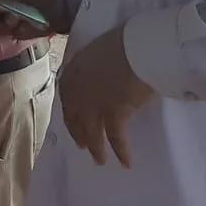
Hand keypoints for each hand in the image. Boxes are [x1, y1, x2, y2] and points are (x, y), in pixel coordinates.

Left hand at [57, 26, 156, 167]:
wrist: (138, 46)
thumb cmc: (124, 42)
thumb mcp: (100, 51)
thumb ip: (94, 67)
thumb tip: (102, 75)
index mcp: (73, 71)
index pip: (66, 97)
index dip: (69, 112)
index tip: (73, 122)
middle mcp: (78, 90)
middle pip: (74, 117)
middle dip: (78, 133)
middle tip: (83, 146)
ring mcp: (94, 104)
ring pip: (91, 131)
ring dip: (96, 148)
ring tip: (100, 160)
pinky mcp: (114, 114)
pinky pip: (116, 137)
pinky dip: (121, 151)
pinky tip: (126, 162)